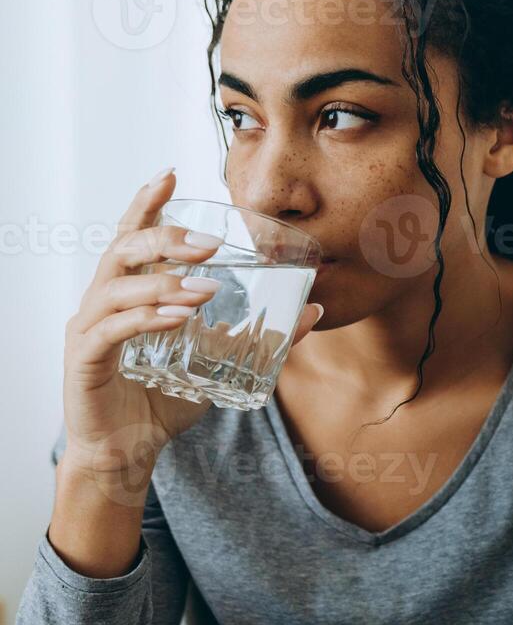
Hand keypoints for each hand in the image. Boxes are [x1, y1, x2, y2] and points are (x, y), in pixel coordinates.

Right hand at [59, 168, 323, 492]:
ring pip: (116, 287)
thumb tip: (315, 309)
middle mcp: (104, 300)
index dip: (148, 202)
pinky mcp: (84, 361)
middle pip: (123, 249)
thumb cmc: (165, 398)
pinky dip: (145, 320)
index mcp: (131, 289)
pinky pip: (110, 331)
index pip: (134, 235)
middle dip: (166, 239)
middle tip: (210, 244)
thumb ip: (261, 333)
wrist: (128, 452)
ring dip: (164, 283)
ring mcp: (89, 329)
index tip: (171, 172)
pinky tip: (177, 318)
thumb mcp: (221, 360)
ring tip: (206, 289)